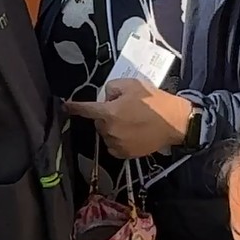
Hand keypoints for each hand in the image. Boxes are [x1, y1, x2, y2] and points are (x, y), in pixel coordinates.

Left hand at [64, 78, 191, 159]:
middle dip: (106, 115)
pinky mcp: (125, 154)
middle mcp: (109, 130)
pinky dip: (118, 140)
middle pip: (99, 121)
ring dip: (112, 128)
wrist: (175, 123)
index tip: (65, 106)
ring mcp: (116, 144)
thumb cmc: (155, 101)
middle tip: (125, 109)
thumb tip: (106, 98)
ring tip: (132, 122)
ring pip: (106, 134)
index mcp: (108, 112)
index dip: (73, 107)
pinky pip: (113, 146)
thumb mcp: (133, 85)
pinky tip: (132, 133)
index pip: (85, 109)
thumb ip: (112, 88)